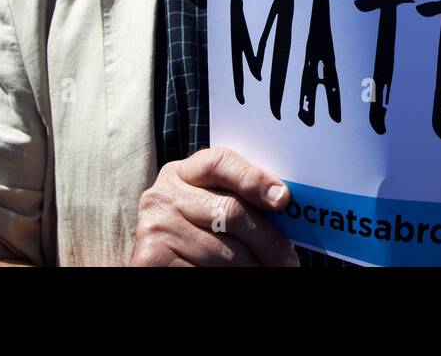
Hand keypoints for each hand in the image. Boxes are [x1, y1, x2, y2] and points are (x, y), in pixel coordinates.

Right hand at [129, 147, 299, 266]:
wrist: (159, 259)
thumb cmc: (195, 230)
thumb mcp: (208, 203)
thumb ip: (237, 196)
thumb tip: (282, 200)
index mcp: (181, 173)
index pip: (219, 162)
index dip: (253, 178)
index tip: (283, 199)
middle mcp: (163, 197)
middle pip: (230, 211)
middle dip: (268, 240)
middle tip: (289, 260)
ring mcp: (155, 229)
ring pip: (225, 252)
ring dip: (255, 267)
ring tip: (270, 271)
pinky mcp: (152, 260)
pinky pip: (206, 272)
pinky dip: (230, 278)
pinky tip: (243, 277)